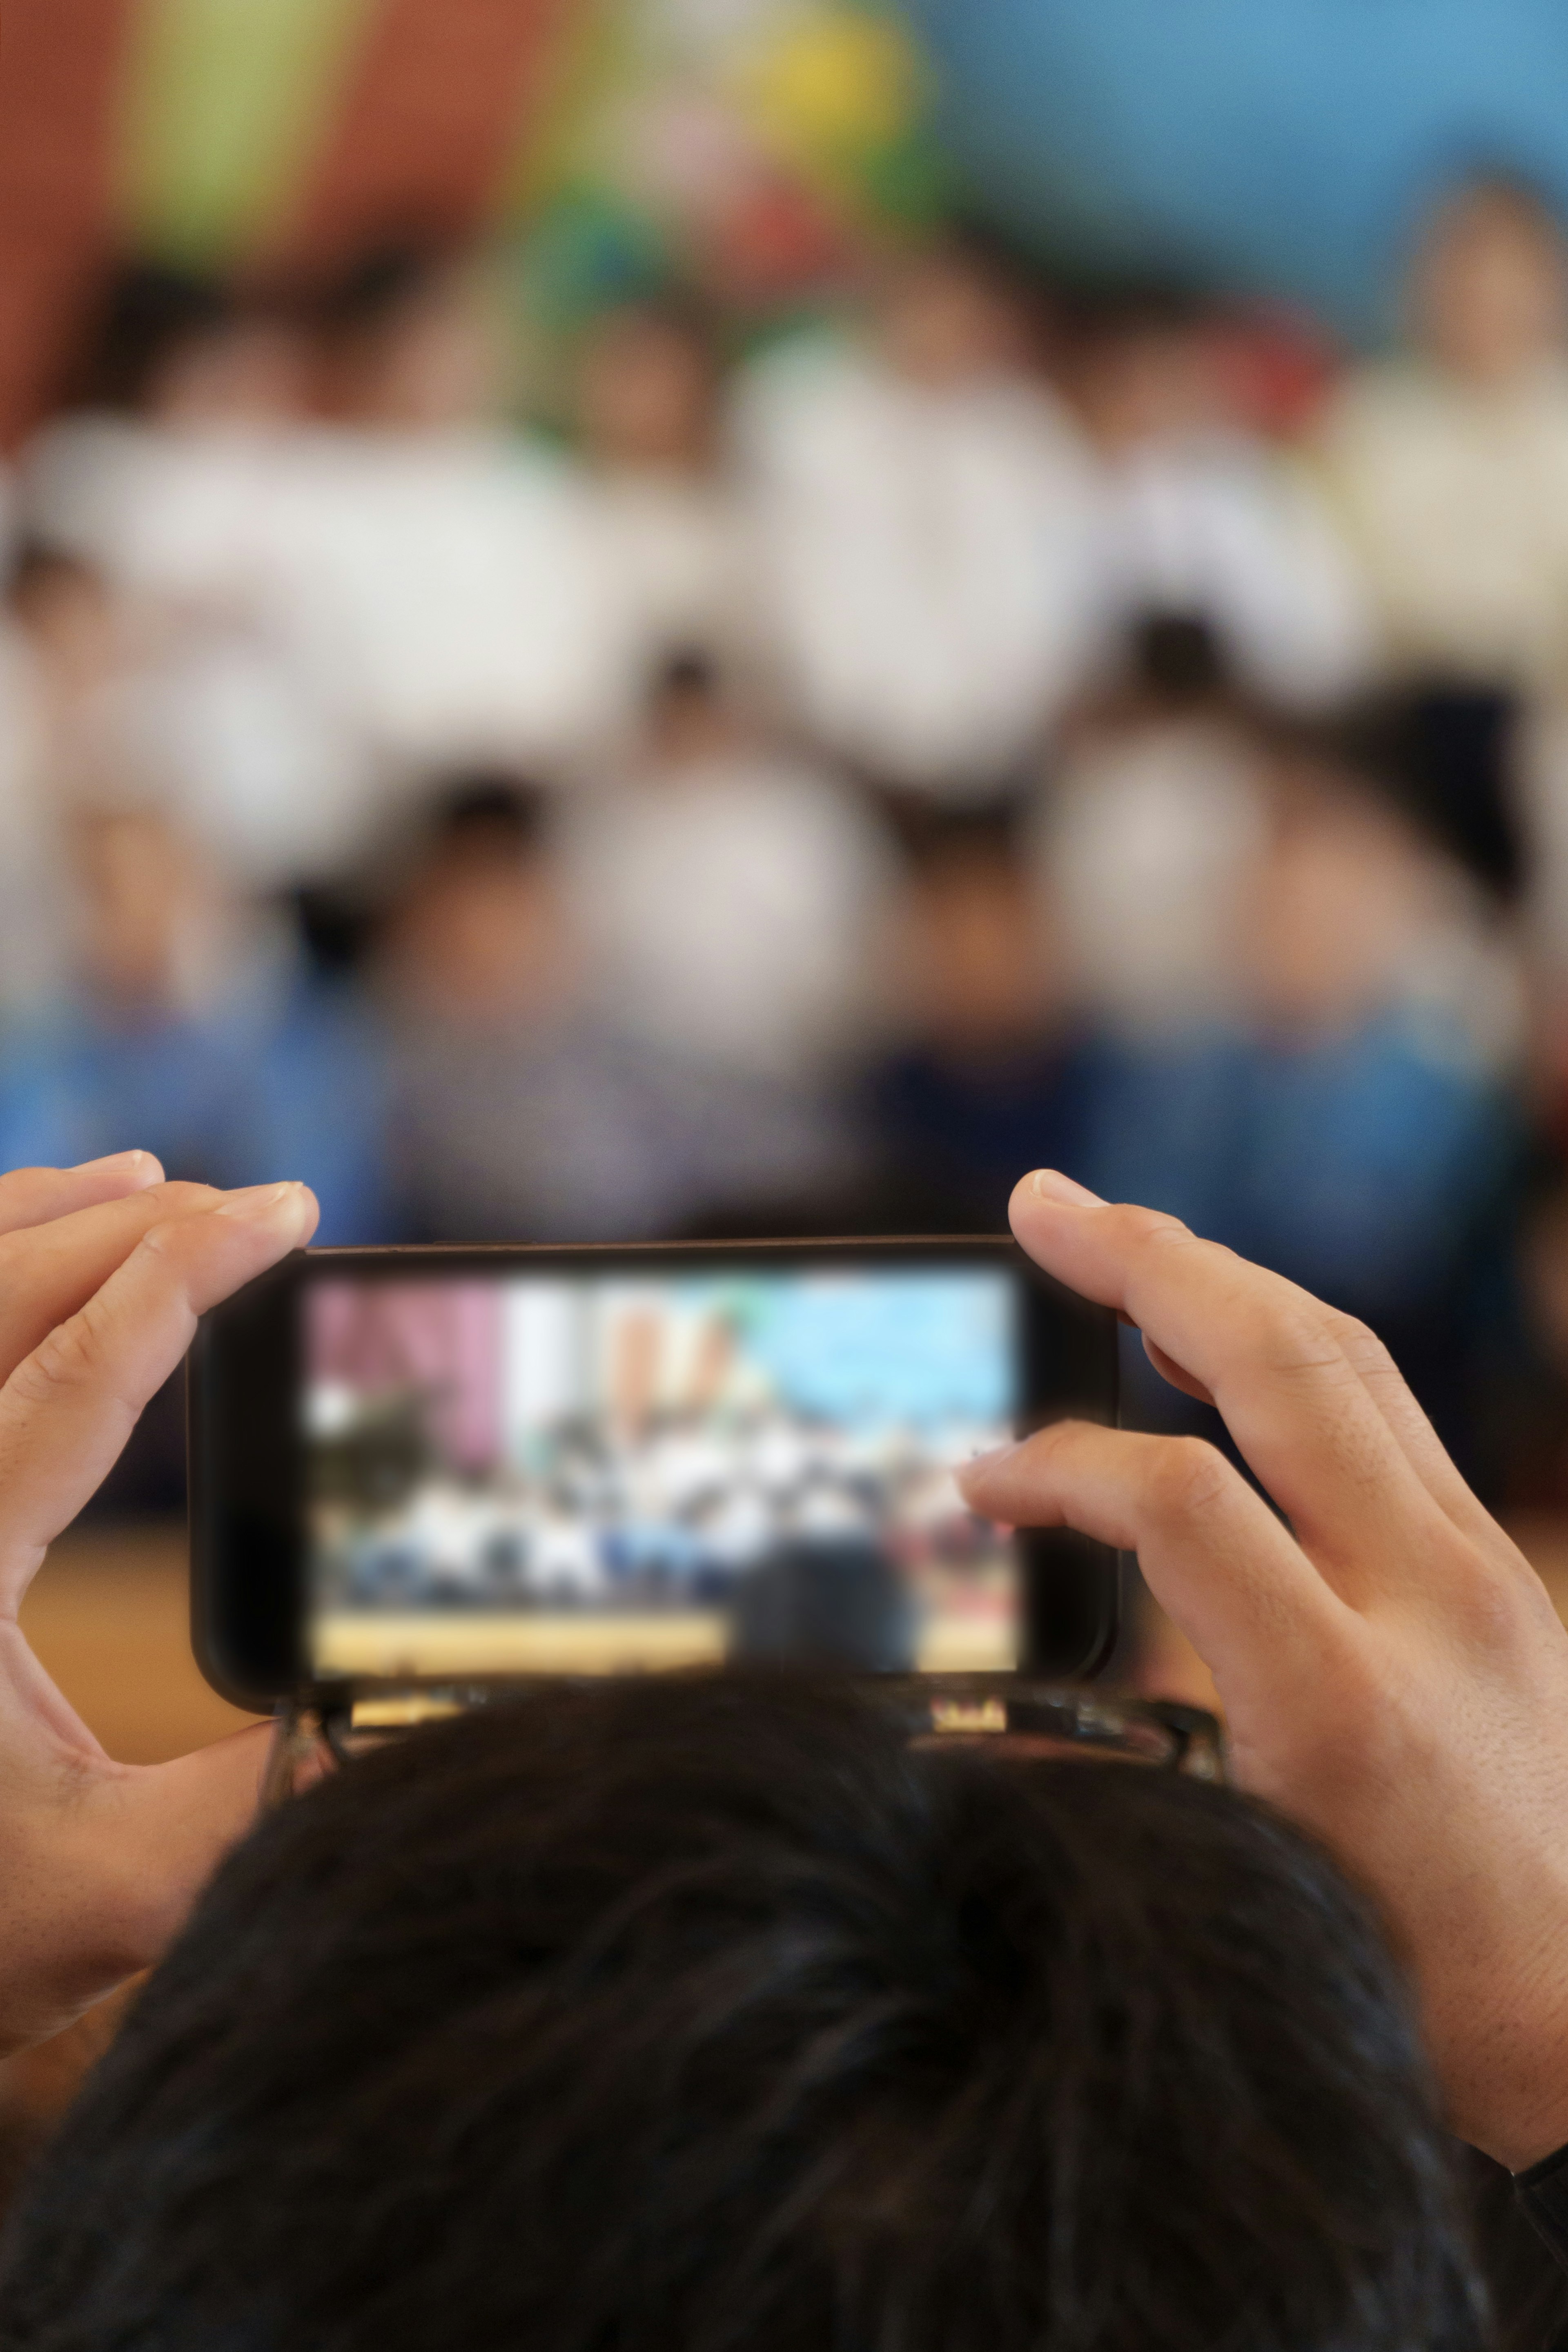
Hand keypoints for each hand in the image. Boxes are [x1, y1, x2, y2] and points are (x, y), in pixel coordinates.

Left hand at [0, 1153, 317, 2051]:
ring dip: (45, 1230)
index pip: (69, 1380)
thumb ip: (260, 1804)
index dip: (186, 1278)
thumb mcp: (114, 1888)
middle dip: (131, 1230)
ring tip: (160, 1191)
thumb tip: (414, 1721)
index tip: (285, 1214)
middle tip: (258, 1209)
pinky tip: (50, 1245)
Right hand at [960, 1168, 1567, 2171]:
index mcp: (1346, 1701)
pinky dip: (1289, 1350)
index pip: (1177, 1503)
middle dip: (1150, 1260)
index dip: (1055, 1471)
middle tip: (1041, 1203)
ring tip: (1126, 1242)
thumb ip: (1108, 1789)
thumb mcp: (1242, 1895)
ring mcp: (1485, 1576)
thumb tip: (972, 1739)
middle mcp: (1434, 1603)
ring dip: (1225, 1281)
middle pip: (1287, 1363)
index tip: (977, 1491)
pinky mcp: (1500, 1578)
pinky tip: (1229, 1347)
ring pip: (1351, 1361)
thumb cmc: (1421, 2004)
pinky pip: (1389, 1414)